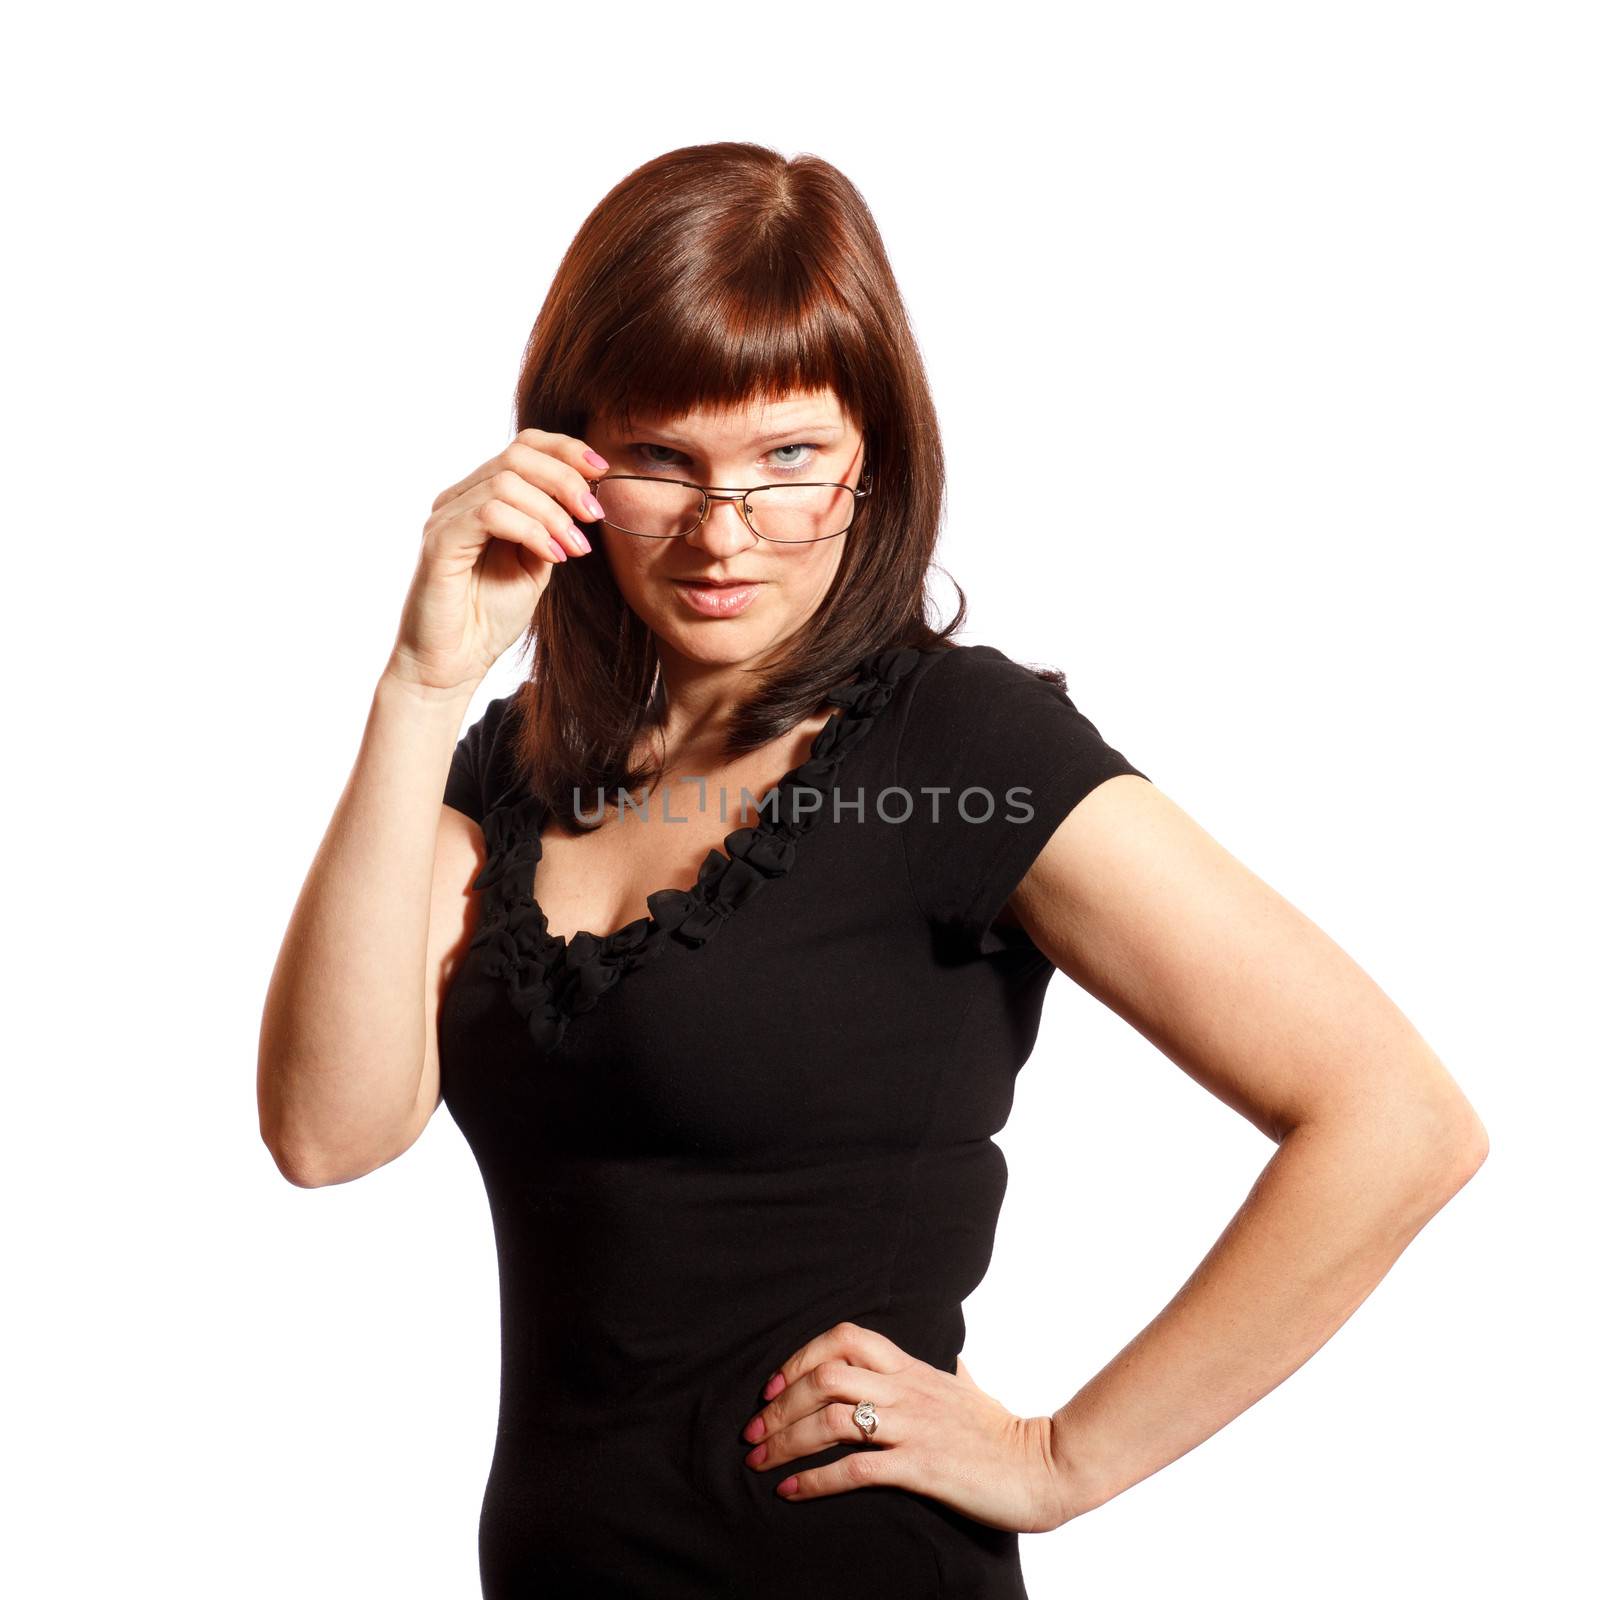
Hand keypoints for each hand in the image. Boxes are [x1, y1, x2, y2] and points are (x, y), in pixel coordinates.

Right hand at [386, 428, 607, 695]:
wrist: (451, 665)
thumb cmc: (488, 619)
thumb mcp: (535, 567)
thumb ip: (551, 530)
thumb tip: (582, 501)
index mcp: (482, 498)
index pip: (523, 447)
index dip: (566, 451)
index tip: (603, 472)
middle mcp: (460, 499)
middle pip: (518, 456)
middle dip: (566, 481)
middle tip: (594, 515)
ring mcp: (446, 518)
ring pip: (506, 482)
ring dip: (553, 512)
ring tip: (576, 548)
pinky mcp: (440, 542)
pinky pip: (489, 514)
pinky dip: (529, 530)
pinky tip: (552, 557)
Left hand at [742, 1321, 1069, 1533]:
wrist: (1042, 1466)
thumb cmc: (1004, 1432)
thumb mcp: (972, 1391)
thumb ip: (954, 1374)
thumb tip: (957, 1363)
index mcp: (913, 1367)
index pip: (845, 1338)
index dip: (800, 1357)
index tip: (774, 1386)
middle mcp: (906, 1390)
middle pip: (825, 1376)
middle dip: (780, 1404)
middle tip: (752, 1432)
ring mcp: (912, 1427)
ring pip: (831, 1419)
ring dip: (785, 1441)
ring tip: (759, 1462)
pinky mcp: (920, 1467)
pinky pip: (855, 1468)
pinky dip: (815, 1480)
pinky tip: (792, 1491)